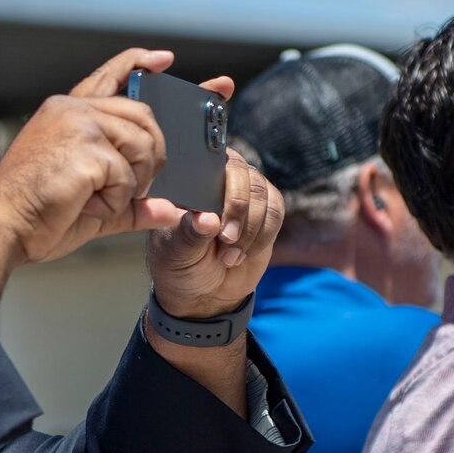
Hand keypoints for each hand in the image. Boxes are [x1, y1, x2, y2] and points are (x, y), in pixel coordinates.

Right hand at [0, 47, 179, 267]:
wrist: (1, 227)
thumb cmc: (35, 214)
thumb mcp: (92, 202)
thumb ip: (132, 201)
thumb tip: (171, 211)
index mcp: (66, 113)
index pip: (108, 77)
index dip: (137, 62)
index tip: (162, 58)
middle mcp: (71, 110)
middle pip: (142, 115)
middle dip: (151, 156)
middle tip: (134, 188)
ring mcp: (78, 125)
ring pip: (142, 145)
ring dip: (131, 184)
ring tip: (97, 200)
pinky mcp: (85, 148)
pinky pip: (126, 176)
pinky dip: (114, 203)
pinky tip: (84, 206)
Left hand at [148, 146, 284, 319]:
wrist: (204, 291)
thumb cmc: (181, 265)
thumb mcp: (177, 253)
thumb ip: (190, 234)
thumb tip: (206, 219)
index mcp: (190, 179)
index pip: (212, 161)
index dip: (218, 188)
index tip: (214, 220)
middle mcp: (221, 177)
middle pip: (243, 175)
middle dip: (239, 210)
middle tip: (226, 239)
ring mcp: (247, 192)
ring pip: (263, 196)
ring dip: (250, 230)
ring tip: (228, 257)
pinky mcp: (267, 212)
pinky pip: (276, 213)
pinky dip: (262, 237)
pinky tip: (243, 254)